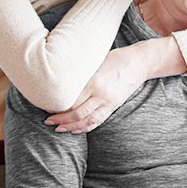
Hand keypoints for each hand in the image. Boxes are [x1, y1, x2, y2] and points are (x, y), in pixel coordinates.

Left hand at [45, 36, 186, 132]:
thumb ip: (82, 75)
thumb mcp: (97, 62)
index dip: (57, 106)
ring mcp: (109, 101)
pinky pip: (98, 120)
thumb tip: (62, 81)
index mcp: (95, 81)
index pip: (72, 99)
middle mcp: (101, 94)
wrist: (140, 61)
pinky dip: (86, 127)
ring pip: (87, 120)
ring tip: (59, 128)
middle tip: (48, 121)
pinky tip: (76, 130)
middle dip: (61, 119)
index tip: (46, 106)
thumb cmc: (117, 57)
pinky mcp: (114, 105)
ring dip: (71, 127)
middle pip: (77, 113)